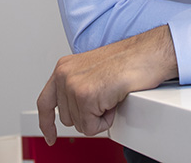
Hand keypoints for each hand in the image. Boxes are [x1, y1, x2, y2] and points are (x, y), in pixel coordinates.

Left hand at [37, 25, 177, 143]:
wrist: (146, 54)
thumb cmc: (128, 61)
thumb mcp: (92, 72)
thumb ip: (77, 87)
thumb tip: (75, 110)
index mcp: (64, 67)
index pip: (45, 101)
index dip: (46, 123)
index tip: (50, 136)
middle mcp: (64, 74)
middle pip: (66, 119)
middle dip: (88, 116)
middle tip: (105, 98)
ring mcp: (73, 85)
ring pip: (79, 125)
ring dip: (98, 117)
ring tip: (111, 96)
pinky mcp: (85, 97)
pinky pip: (91, 127)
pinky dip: (106, 120)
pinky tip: (113, 101)